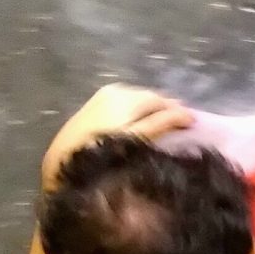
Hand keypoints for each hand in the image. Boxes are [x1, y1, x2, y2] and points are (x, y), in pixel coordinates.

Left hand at [41, 83, 188, 187]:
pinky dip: (135, 114)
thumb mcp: (137, 139)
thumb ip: (162, 123)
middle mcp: (115, 91)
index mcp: (127, 96)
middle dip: (166, 111)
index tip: (193, 127)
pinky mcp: (93, 106)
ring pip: (137, 101)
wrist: (61, 162)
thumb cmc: (103, 152)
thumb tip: (188, 114)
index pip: (162, 100)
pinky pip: (123, 106)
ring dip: (151, 113)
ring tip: (162, 130)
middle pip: (149, 98)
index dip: (179, 113)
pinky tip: (138, 128)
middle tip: (180, 129)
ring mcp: (102, 97)